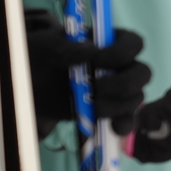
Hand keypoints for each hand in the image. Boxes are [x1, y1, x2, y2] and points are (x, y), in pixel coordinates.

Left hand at [21, 9, 147, 132]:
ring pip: (135, 98)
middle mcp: (119, 66)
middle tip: (97, 89)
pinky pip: (126, 119)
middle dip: (124, 83)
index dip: (122, 52)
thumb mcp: (46, 46)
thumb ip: (66, 46)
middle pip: (142, 73)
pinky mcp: (109, 111)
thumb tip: (91, 49)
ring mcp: (116, 90)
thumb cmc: (40, 56)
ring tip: (93, 108)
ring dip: (118, 105)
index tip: (97, 60)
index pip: (134, 43)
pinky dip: (123, 124)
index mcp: (109, 43)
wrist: (28, 82)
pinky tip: (113, 128)